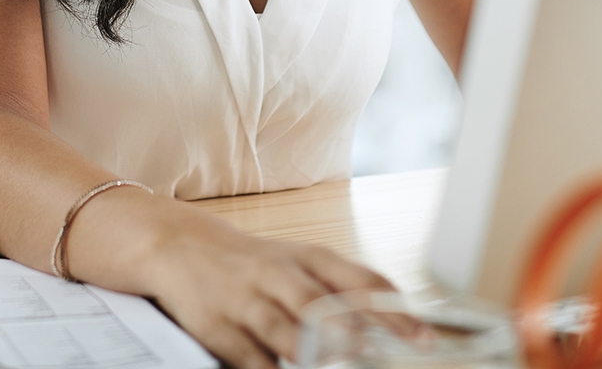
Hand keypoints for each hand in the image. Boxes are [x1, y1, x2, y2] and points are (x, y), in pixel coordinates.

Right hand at [67, 189, 396, 368]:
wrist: (179, 245)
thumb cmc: (252, 262)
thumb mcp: (297, 264)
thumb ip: (339, 292)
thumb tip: (392, 323)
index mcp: (305, 257)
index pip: (356, 278)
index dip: (390, 307)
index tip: (422, 336)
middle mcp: (278, 274)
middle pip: (321, 304)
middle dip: (353, 332)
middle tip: (383, 355)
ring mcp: (247, 301)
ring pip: (286, 331)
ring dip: (314, 354)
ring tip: (338, 366)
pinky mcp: (218, 327)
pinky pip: (250, 358)